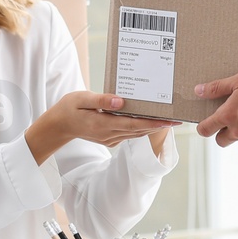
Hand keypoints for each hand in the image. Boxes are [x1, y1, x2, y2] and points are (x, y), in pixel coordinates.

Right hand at [26, 92, 179, 163]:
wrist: (58, 126)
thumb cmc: (69, 108)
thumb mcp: (81, 99)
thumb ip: (101, 100)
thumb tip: (121, 101)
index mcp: (103, 125)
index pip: (134, 125)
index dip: (153, 123)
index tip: (170, 120)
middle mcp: (110, 135)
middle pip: (140, 131)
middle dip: (159, 125)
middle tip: (179, 118)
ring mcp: (111, 139)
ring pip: (137, 134)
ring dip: (153, 127)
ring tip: (170, 118)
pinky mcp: (111, 139)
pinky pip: (130, 133)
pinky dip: (142, 127)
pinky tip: (150, 119)